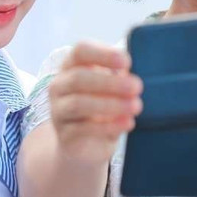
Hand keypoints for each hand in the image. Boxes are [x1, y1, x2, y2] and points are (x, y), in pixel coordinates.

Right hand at [48, 42, 142, 165]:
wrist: (85, 145)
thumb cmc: (101, 107)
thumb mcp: (111, 88)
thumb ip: (119, 77)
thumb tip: (134, 76)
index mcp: (71, 66)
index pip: (80, 51)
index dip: (103, 54)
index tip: (127, 62)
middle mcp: (60, 85)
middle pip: (79, 77)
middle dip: (111, 82)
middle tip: (137, 87)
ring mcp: (58, 110)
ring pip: (79, 103)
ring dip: (111, 104)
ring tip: (135, 106)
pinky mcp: (64, 134)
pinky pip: (83, 128)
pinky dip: (108, 126)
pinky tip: (128, 123)